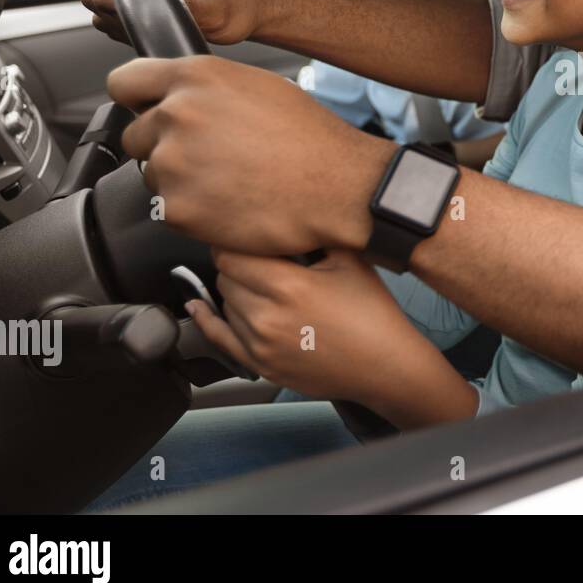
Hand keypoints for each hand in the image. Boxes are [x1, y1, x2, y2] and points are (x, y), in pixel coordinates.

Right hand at [81, 0, 270, 45]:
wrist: (249, 11)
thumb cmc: (235, 6)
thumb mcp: (206, 7)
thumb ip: (170, 0)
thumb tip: (139, 2)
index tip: (119, 10)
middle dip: (104, 0)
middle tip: (129, 19)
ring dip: (111, 10)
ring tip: (139, 23)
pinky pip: (114, 0)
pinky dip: (119, 16)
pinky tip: (141, 25)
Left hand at [107, 54, 386, 253]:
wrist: (339, 189)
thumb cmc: (312, 140)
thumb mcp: (258, 87)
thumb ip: (206, 88)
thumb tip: (180, 97)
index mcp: (196, 77)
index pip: (124, 82)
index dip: (137, 99)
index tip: (145, 111)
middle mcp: (177, 115)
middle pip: (136, 134)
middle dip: (164, 146)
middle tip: (209, 157)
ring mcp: (173, 164)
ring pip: (152, 174)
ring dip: (179, 181)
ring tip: (227, 182)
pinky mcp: (177, 208)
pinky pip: (167, 209)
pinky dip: (192, 211)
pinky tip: (228, 204)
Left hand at [190, 250, 403, 402]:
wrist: (385, 365)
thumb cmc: (372, 314)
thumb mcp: (350, 261)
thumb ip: (315, 236)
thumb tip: (289, 216)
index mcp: (288, 285)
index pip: (231, 255)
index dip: (234, 242)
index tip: (242, 236)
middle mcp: (267, 316)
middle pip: (225, 277)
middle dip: (238, 265)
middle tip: (260, 260)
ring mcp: (260, 345)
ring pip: (224, 303)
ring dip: (236, 290)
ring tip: (264, 286)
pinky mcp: (260, 365)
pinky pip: (219, 338)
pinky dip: (206, 320)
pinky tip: (197, 307)